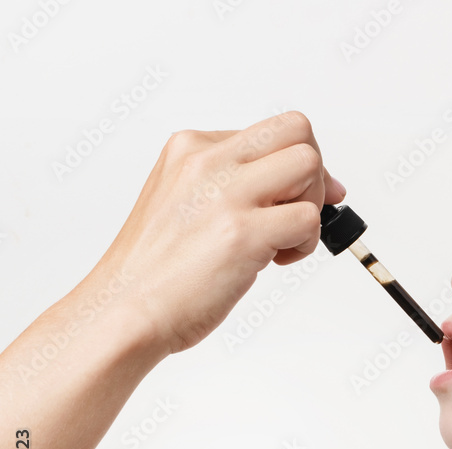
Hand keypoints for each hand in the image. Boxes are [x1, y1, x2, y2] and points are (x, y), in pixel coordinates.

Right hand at [80, 110, 346, 355]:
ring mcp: (225, 194)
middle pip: (299, 131)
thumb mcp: (187, 201)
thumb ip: (241, 182)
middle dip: (313, 174)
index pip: (273, 131)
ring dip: (310, 206)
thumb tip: (324, 183)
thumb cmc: (157, 269)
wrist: (123, 310)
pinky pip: (309, 219)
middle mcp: (206, 161)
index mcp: (191, 148)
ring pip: (309, 165)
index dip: (298, 165)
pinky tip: (272, 261)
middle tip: (295, 213)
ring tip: (280, 240)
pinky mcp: (242, 232)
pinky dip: (304, 244)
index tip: (298, 196)